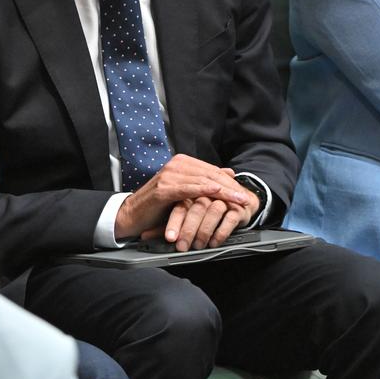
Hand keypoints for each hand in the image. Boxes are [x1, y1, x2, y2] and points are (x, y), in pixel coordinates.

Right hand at [114, 154, 251, 240]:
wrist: (133, 215)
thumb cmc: (160, 206)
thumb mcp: (187, 192)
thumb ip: (206, 181)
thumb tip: (230, 172)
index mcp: (183, 162)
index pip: (213, 170)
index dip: (230, 182)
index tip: (245, 193)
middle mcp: (176, 164)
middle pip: (211, 174)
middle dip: (231, 187)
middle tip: (246, 198)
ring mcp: (169, 174)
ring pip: (203, 181)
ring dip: (224, 191)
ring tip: (238, 200)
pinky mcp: (164, 188)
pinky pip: (188, 188)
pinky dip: (204, 189)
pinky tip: (217, 191)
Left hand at [158, 196, 241, 250]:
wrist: (235, 203)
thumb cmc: (203, 211)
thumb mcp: (181, 217)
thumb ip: (165, 224)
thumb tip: (144, 235)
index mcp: (191, 188)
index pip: (181, 203)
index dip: (174, 222)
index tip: (169, 238)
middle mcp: (207, 191)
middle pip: (196, 207)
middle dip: (188, 229)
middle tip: (182, 246)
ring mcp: (223, 197)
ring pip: (212, 211)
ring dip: (204, 231)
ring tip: (197, 246)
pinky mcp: (237, 206)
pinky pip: (230, 218)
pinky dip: (221, 231)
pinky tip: (214, 242)